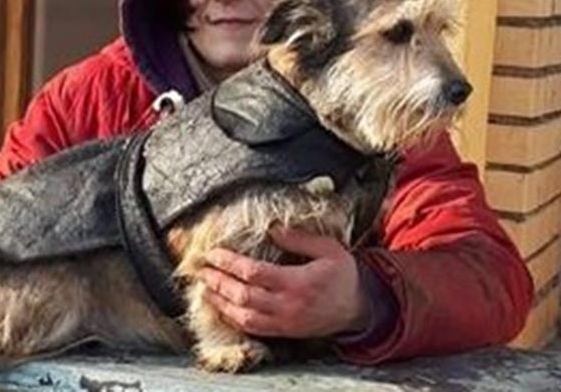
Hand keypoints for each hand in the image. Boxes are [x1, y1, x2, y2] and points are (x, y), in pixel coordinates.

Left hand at [197, 227, 368, 337]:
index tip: (214, 253)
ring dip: (220, 302)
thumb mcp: (329, 249)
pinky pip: (253, 329)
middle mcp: (287, 305)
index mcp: (297, 282)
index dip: (229, 263)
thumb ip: (300, 239)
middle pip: (243, 295)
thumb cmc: (342, 275)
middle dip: (218, 281)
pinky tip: (222, 307)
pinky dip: (233, 319)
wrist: (358, 308)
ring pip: (243, 316)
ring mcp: (284, 322)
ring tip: (204, 288)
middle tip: (202, 269)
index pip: (254, 273)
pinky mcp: (284, 331)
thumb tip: (273, 229)